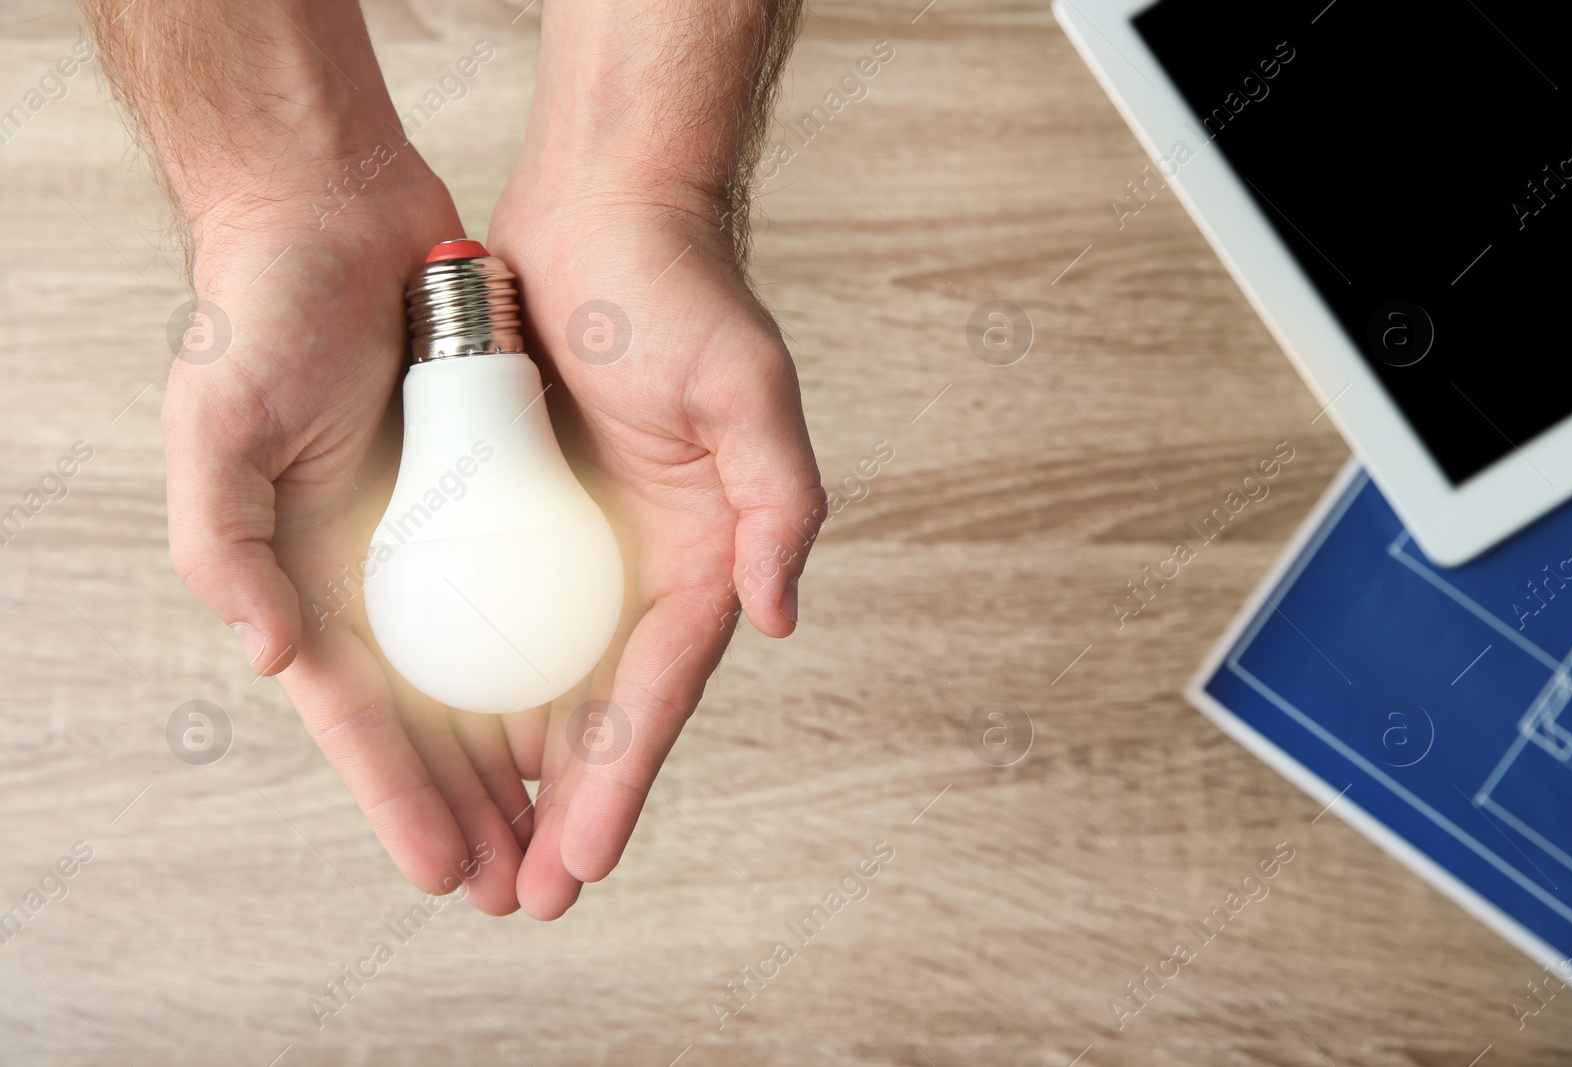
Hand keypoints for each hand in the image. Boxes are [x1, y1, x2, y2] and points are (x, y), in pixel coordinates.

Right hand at [163, 166, 527, 914]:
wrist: (334, 209)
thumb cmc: (255, 312)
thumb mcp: (216, 427)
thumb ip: (225, 548)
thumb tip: (273, 662)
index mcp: (303, 581)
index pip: (359, 720)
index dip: (400, 799)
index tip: (452, 875)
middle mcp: (376, 575)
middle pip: (435, 721)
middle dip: (475, 808)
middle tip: (527, 890)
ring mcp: (441, 537)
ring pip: (494, 674)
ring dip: (525, 758)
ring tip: (565, 833)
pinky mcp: (496, 489)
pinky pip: (535, 591)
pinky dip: (556, 658)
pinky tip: (591, 716)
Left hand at [483, 174, 825, 917]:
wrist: (600, 215)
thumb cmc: (680, 296)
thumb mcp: (748, 389)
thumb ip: (782, 504)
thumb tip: (780, 620)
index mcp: (707, 554)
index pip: (661, 688)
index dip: (626, 774)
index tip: (588, 856)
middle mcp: (645, 568)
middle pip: (604, 711)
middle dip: (572, 808)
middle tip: (532, 899)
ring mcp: (582, 549)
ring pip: (548, 686)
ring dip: (522, 776)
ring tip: (490, 859)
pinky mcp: (523, 518)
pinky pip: (499, 621)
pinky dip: (481, 690)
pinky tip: (450, 749)